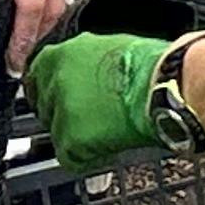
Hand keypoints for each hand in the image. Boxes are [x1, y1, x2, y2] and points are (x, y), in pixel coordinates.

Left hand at [27, 31, 172, 172]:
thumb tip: (81, 70)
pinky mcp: (73, 140)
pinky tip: (106, 148)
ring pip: (56, 132)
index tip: (56, 96)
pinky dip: (87, 157)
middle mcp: (55, 81)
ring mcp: (62, 112)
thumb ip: (83, 60)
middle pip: (44, 106)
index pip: (35, 75)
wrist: (169, 85)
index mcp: (61, 54)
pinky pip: (70, 158)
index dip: (48, 89)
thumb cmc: (151, 65)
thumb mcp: (107, 47)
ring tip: (104, 130)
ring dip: (76, 135)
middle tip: (88, 116)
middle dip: (63, 112)